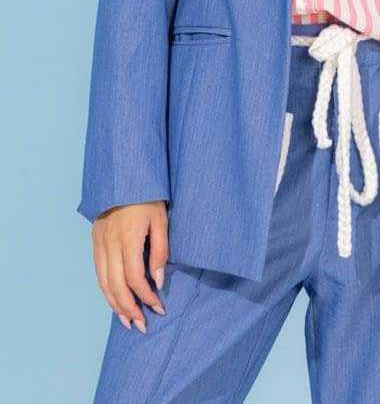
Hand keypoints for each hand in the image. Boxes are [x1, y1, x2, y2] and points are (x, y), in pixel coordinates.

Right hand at [91, 200, 168, 332]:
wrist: (123, 177)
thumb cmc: (147, 197)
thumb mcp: (160, 220)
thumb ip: (160, 251)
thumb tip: (157, 280)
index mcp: (128, 238)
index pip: (135, 278)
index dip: (146, 297)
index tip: (159, 307)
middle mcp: (110, 244)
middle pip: (116, 286)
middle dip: (129, 309)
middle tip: (142, 325)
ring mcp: (99, 243)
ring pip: (104, 283)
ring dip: (115, 305)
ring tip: (127, 321)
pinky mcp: (95, 242)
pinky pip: (99, 273)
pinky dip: (106, 291)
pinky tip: (115, 301)